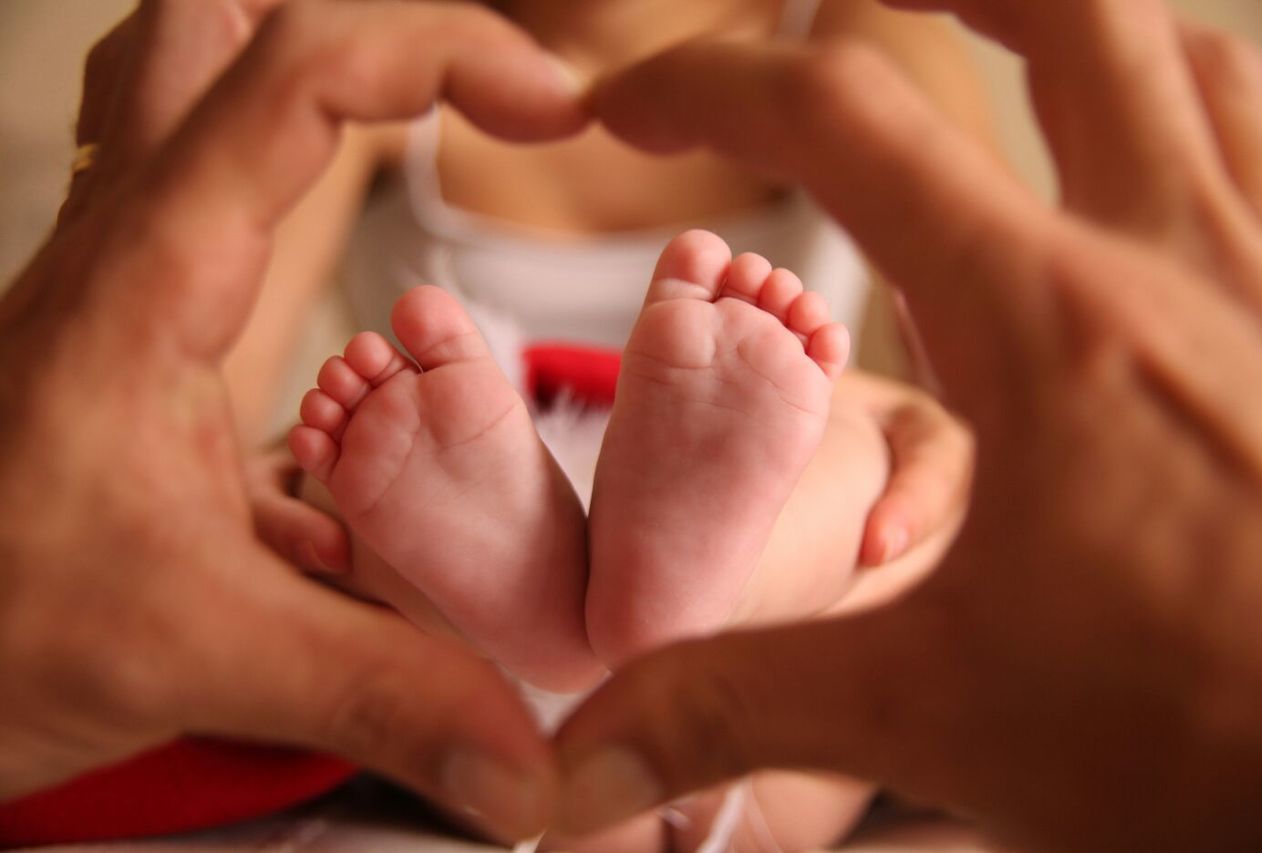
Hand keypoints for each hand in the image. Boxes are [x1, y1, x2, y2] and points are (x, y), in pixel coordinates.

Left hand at [0, 0, 585, 838]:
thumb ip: (384, 691)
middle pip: (220, 27)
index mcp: (147, 287)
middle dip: (372, 33)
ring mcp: (110, 275)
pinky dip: (257, 148)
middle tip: (479, 91)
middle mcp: (123, 252)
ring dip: (299, 62)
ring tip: (411, 104)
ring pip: (177, 76)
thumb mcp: (197, 657)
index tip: (550, 108)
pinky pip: (176, 171)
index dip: (443, 51)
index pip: (297, 78)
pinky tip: (314, 218)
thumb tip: (533, 751)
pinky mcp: (114, 320)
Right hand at [556, 1, 1261, 848]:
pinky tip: (1151, 175)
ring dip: (1077, 28)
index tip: (631, 109)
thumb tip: (582, 762)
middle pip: (1067, 9)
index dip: (704, 85)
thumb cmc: (1217, 741)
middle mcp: (1178, 265)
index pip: (841, 126)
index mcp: (1049, 327)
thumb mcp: (938, 716)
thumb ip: (732, 709)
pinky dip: (1194, 116)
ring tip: (997, 42)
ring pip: (1191, 59)